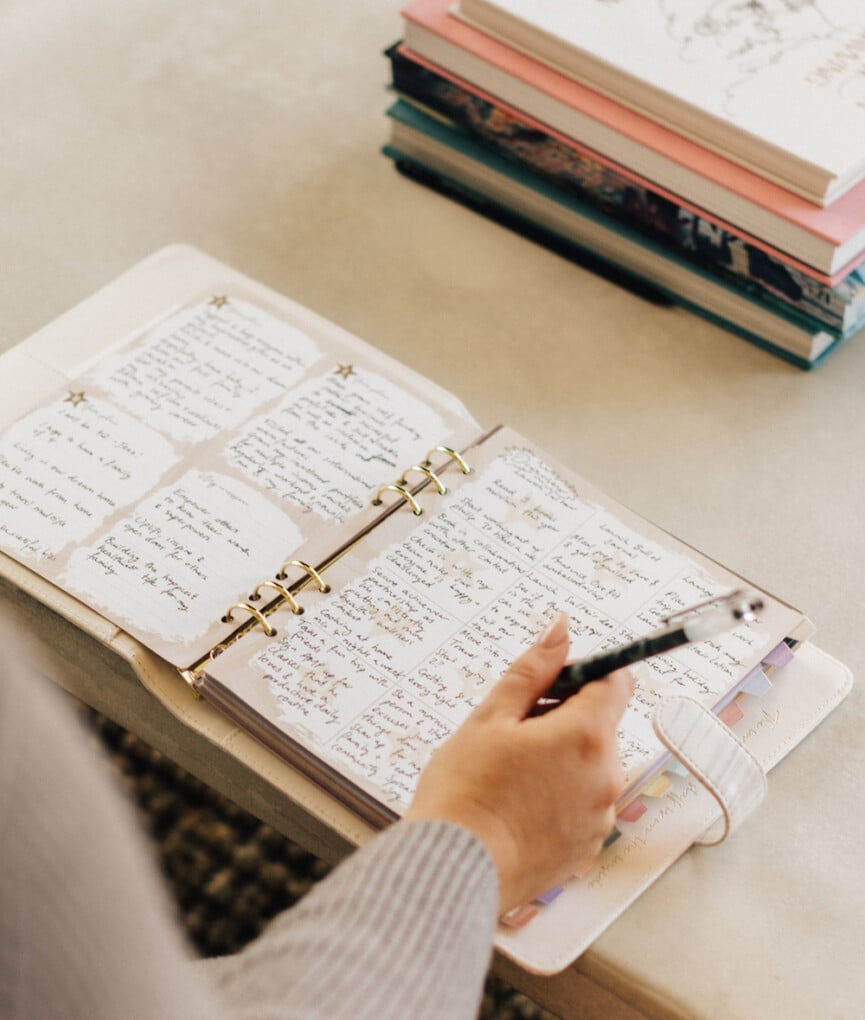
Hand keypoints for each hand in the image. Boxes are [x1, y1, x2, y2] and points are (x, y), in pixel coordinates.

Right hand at [403, 613, 633, 913]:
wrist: (454, 869)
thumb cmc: (465, 794)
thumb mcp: (491, 718)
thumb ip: (533, 670)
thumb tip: (561, 630)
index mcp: (586, 736)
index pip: (616, 682)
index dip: (586, 674)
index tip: (554, 683)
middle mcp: (606, 777)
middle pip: (600, 727)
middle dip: (563, 720)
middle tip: (513, 734)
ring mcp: (600, 817)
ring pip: (590, 767)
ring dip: (562, 761)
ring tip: (511, 777)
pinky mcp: (588, 849)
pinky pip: (583, 806)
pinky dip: (559, 799)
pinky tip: (518, 807)